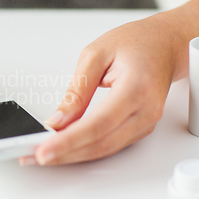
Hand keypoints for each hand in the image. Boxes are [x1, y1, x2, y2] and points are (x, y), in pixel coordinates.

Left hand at [19, 4, 198, 165]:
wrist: (164, 44)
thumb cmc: (135, 43)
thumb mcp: (95, 55)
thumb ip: (77, 90)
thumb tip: (58, 119)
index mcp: (136, 89)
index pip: (98, 124)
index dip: (68, 141)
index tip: (44, 149)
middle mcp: (145, 111)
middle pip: (100, 144)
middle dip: (64, 154)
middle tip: (33, 155)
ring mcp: (145, 123)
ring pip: (104, 149)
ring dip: (72, 156)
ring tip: (42, 154)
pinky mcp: (139, 128)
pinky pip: (109, 144)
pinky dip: (84, 149)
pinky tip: (64, 148)